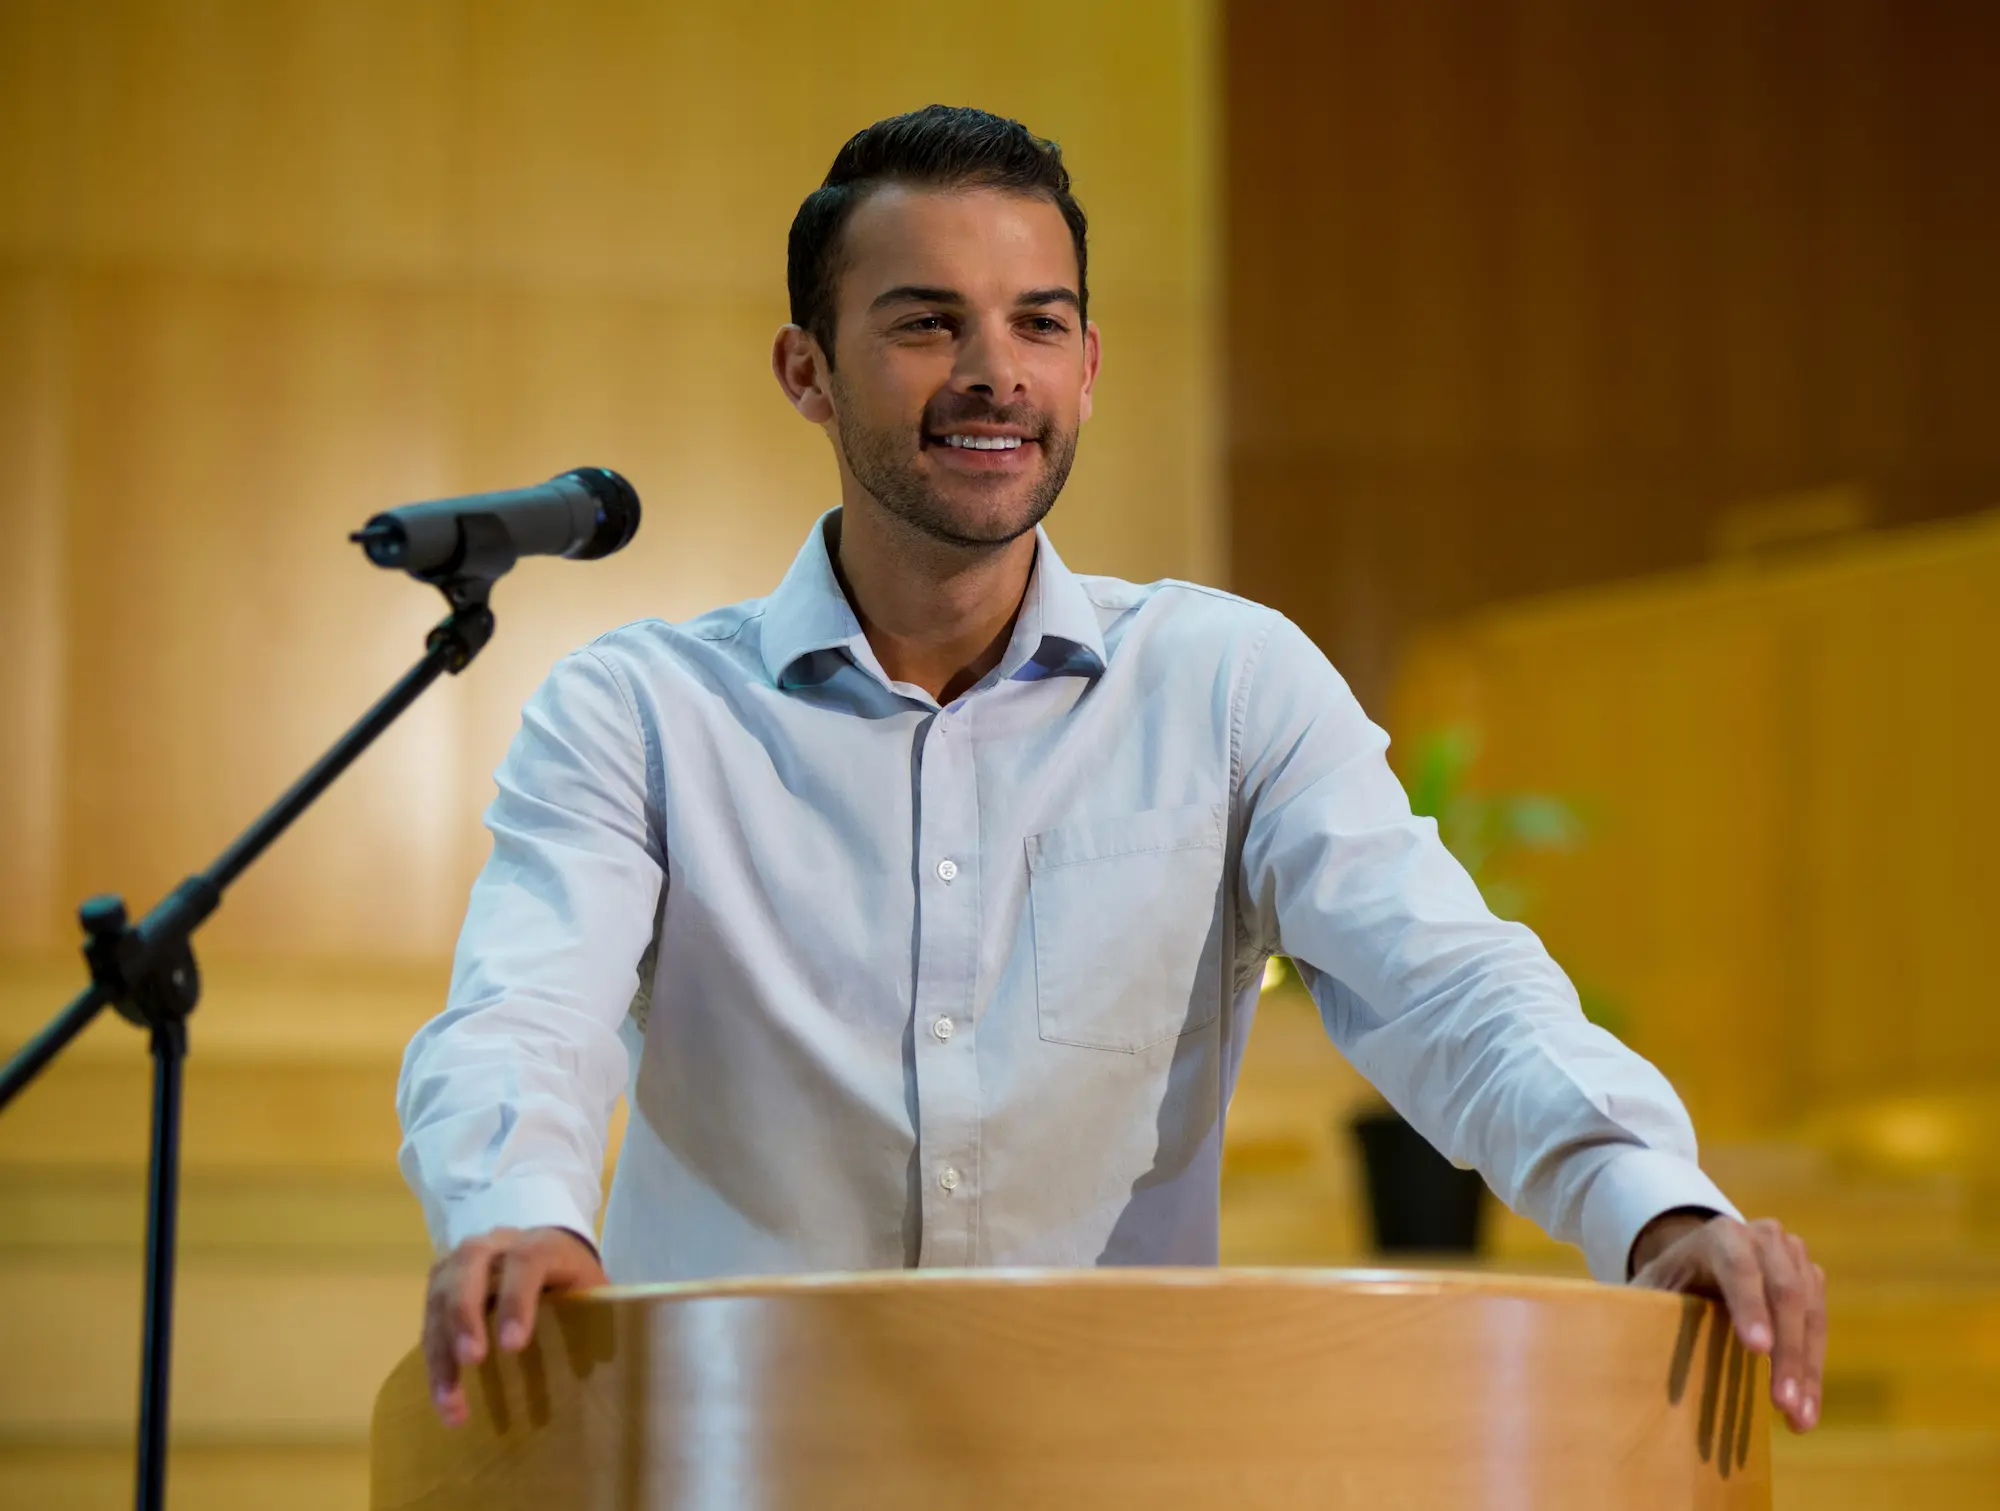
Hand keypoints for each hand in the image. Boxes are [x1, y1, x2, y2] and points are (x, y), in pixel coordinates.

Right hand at [422, 1225, 608, 1425]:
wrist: (546, 1249)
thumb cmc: (573, 1279)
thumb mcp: (592, 1291)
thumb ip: (597, 1316)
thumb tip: (596, 1367)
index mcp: (542, 1243)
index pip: (527, 1259)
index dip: (517, 1299)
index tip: (513, 1346)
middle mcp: (498, 1244)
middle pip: (470, 1262)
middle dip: (465, 1312)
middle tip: (470, 1359)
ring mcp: (465, 1259)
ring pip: (440, 1290)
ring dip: (440, 1347)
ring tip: (449, 1400)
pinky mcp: (443, 1280)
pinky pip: (428, 1314)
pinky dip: (432, 1358)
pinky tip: (442, 1395)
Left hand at [1629, 1211, 1826, 1433]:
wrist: (1700, 1259)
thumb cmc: (1670, 1281)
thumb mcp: (1649, 1288)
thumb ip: (1638, 1306)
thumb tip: (1614, 1343)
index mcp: (1719, 1235)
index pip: (1738, 1266)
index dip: (1748, 1306)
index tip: (1756, 1349)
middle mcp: (1764, 1238)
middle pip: (1783, 1293)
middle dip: (1786, 1352)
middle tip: (1782, 1403)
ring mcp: (1794, 1256)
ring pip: (1809, 1314)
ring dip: (1807, 1370)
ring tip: (1797, 1418)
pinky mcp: (1812, 1280)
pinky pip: (1820, 1328)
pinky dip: (1813, 1371)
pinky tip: (1805, 1409)